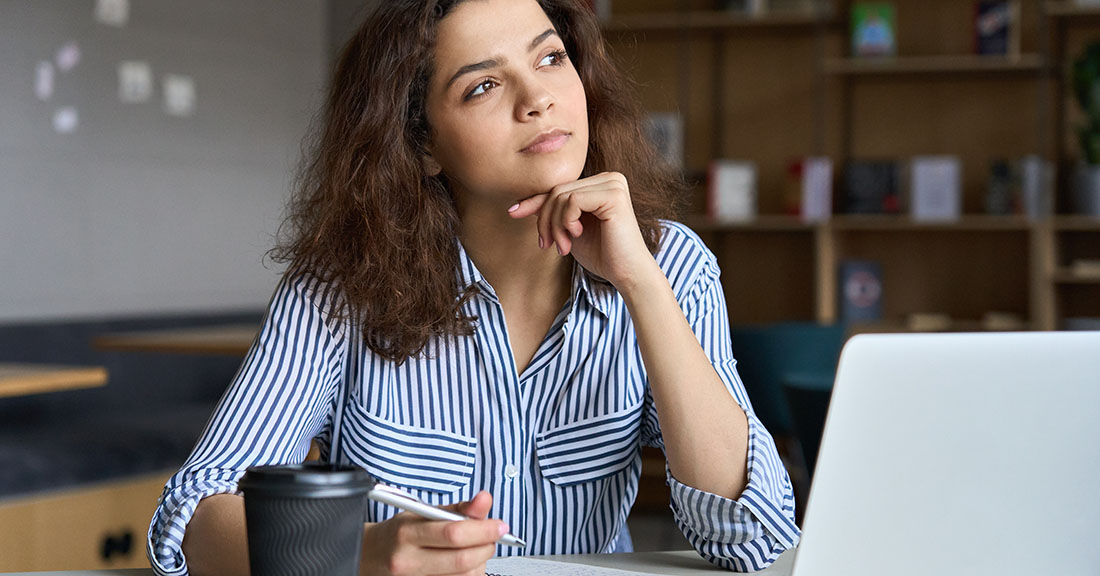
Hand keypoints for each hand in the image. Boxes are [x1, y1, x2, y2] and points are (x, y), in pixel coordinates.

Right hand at [360, 491, 504, 575]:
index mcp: (407, 533)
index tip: (500, 525)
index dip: (484, 529)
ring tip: (476, 549)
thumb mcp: (422, 513)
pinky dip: (470, 574)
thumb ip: (458, 509)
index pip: (454, 533)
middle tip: (493, 536)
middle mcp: (408, 560)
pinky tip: (466, 564)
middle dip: (486, 546)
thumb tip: (484, 500)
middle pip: (462, 559)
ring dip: (480, 562)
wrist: (369, 557)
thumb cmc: (398, 533)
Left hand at [507, 172, 656, 292]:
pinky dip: (566, 221)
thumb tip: (520, 204)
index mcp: (600, 184)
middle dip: (545, 220)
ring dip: (554, 225)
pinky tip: (576, 236)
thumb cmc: (602, 255)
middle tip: (547, 245)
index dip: (534, 201)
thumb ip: (552, 213)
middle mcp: (609, 178)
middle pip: (557, 190)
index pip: (559, 188)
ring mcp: (613, 183)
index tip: (513, 213)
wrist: (627, 274)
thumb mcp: (568, 230)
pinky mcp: (613, 194)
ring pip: (561, 195)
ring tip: (563, 247)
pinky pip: (572, 200)